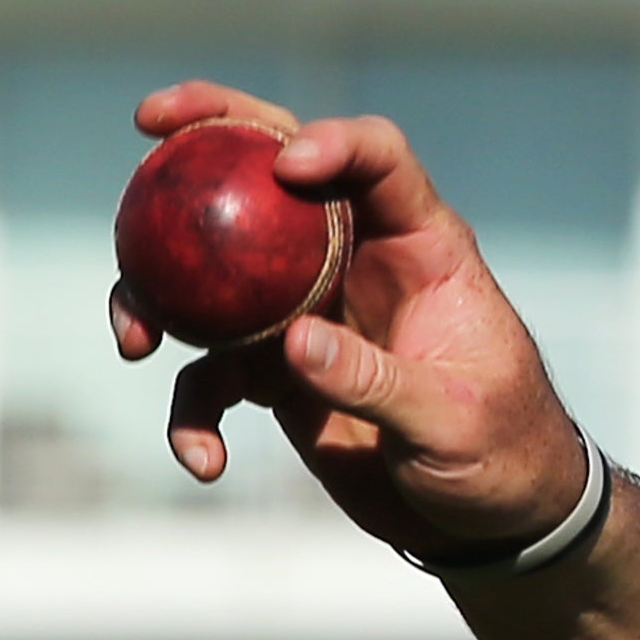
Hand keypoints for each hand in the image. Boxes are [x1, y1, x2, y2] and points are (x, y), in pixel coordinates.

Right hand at [111, 80, 592, 556]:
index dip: (331, 141)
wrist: (490, 518)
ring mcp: (307, 313)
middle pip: (270, 175)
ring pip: (210, 276)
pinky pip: (212, 379)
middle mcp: (355, 264)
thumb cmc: (503, 453)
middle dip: (207, 134)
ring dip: (156, 296)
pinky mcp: (278, 374)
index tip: (286, 164)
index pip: (377, 161)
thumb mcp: (455, 420)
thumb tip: (292, 341)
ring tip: (135, 341)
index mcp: (422, 249)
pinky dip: (194, 417)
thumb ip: (378, 380)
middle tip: (147, 120)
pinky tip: (205, 461)